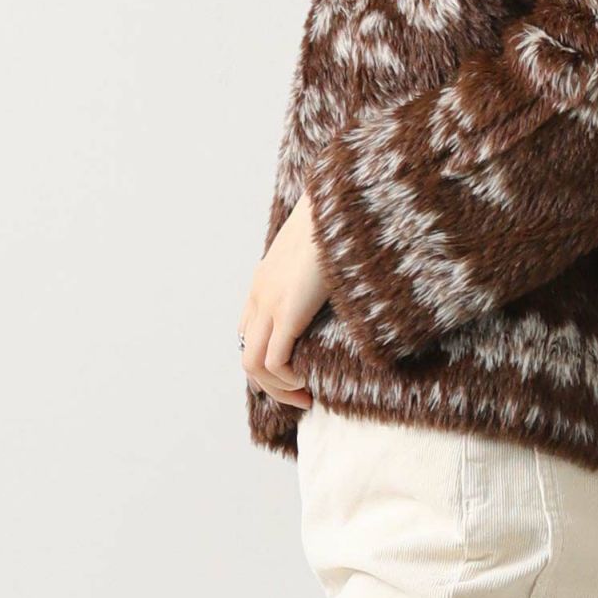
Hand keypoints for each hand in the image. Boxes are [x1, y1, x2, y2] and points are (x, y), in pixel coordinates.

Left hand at [239, 191, 327, 409]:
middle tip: (299, 394)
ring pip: (253, 365)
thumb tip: (350, 263)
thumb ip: (324, 258)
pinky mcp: (286, 309)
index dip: (268, 355)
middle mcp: (261, 292)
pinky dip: (287, 380)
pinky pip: (273, 362)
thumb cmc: (342, 215)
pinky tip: (307, 382)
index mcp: (267, 275)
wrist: (340, 198)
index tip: (296, 368)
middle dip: (270, 382)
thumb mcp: (324, 239)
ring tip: (303, 399)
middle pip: (247, 353)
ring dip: (277, 389)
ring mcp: (270, 301)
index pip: (250, 328)